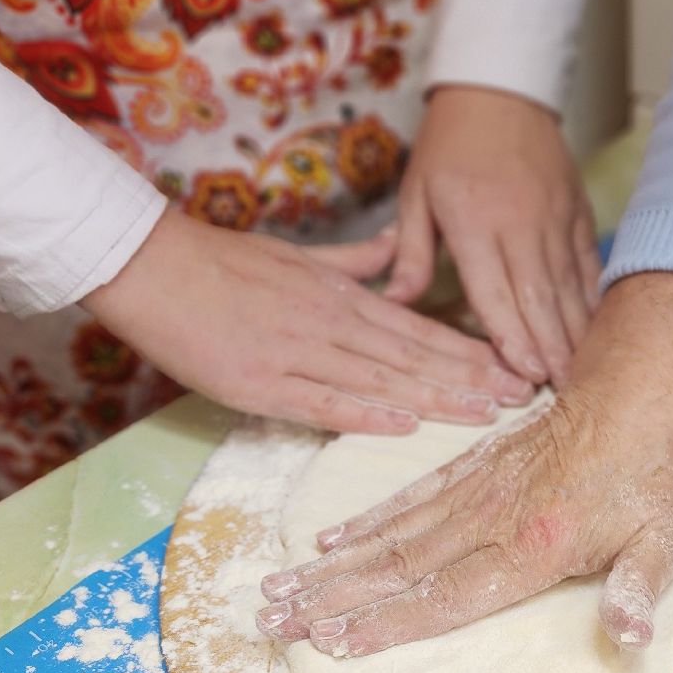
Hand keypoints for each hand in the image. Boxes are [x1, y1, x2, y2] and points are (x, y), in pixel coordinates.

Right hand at [82, 210, 532, 433]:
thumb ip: (351, 260)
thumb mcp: (296, 253)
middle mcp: (327, 322)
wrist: (149, 265)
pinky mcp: (258, 382)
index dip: (468, 350)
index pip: (418, 327)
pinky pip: (321, 401)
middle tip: (522, 397)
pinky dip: (365, 414)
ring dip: (435, 399)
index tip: (511, 366)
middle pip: (412, 355)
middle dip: (471, 378)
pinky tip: (405, 425)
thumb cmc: (220, 260)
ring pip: (379, 379)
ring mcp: (295, 353)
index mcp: (338, 295)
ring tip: (484, 415)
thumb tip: (393, 247)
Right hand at [257, 272, 672, 652]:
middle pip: (398, 569)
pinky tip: (333, 540)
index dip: (388, 623)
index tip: (332, 642)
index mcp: (533, 548)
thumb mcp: (666, 537)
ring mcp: (476, 490)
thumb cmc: (657, 473)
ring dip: (334, 565)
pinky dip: (369, 519)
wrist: (642, 390)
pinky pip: (411, 497)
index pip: (447, 597)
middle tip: (270, 620)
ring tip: (278, 587)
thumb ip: (638, 590)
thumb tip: (632, 642)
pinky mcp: (474, 464)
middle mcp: (491, 520)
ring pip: (392, 534)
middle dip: (332, 598)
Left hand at [383, 85, 600, 385]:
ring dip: (574, 333)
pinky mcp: (576, 213)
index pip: (495, 290)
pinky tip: (594, 331)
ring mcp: (554, 219)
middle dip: (550, 348)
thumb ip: (410, 252)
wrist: (499, 89)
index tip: (525, 374)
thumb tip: (394, 303)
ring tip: (581, 373)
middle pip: (538, 297)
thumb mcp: (416, 192)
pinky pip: (586, 265)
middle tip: (562, 390)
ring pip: (567, 286)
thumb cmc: (449, 144)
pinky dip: (590, 300)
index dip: (511, 336)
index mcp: (473, 221)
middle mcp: (520, 224)